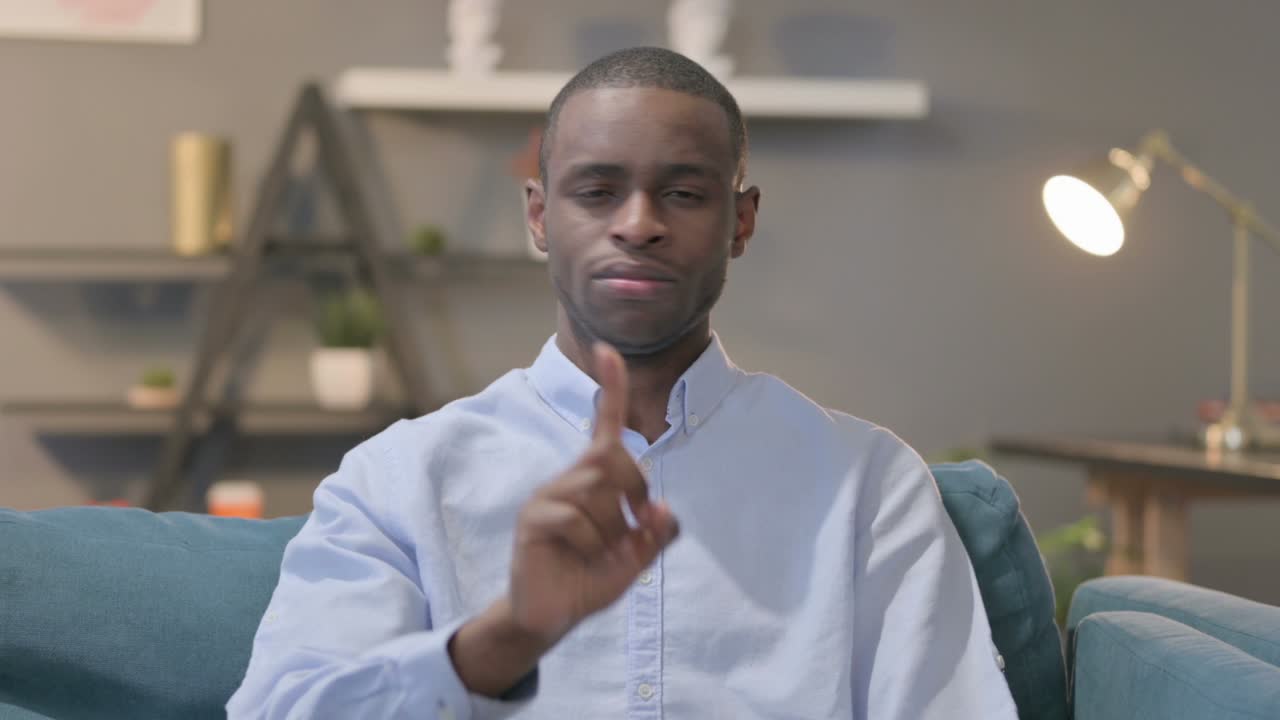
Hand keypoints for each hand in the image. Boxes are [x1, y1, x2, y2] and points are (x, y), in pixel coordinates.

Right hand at [507, 342, 679, 642]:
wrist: (552, 615)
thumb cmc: (591, 577)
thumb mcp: (636, 558)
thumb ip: (656, 533)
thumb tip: (662, 509)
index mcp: (593, 480)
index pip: (604, 426)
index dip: (610, 388)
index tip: (608, 352)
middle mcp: (568, 479)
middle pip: (610, 456)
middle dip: (634, 490)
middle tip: (634, 527)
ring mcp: (547, 496)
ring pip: (595, 489)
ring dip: (612, 528)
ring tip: (602, 552)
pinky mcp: (532, 520)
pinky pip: (573, 517)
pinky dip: (592, 543)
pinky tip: (582, 557)